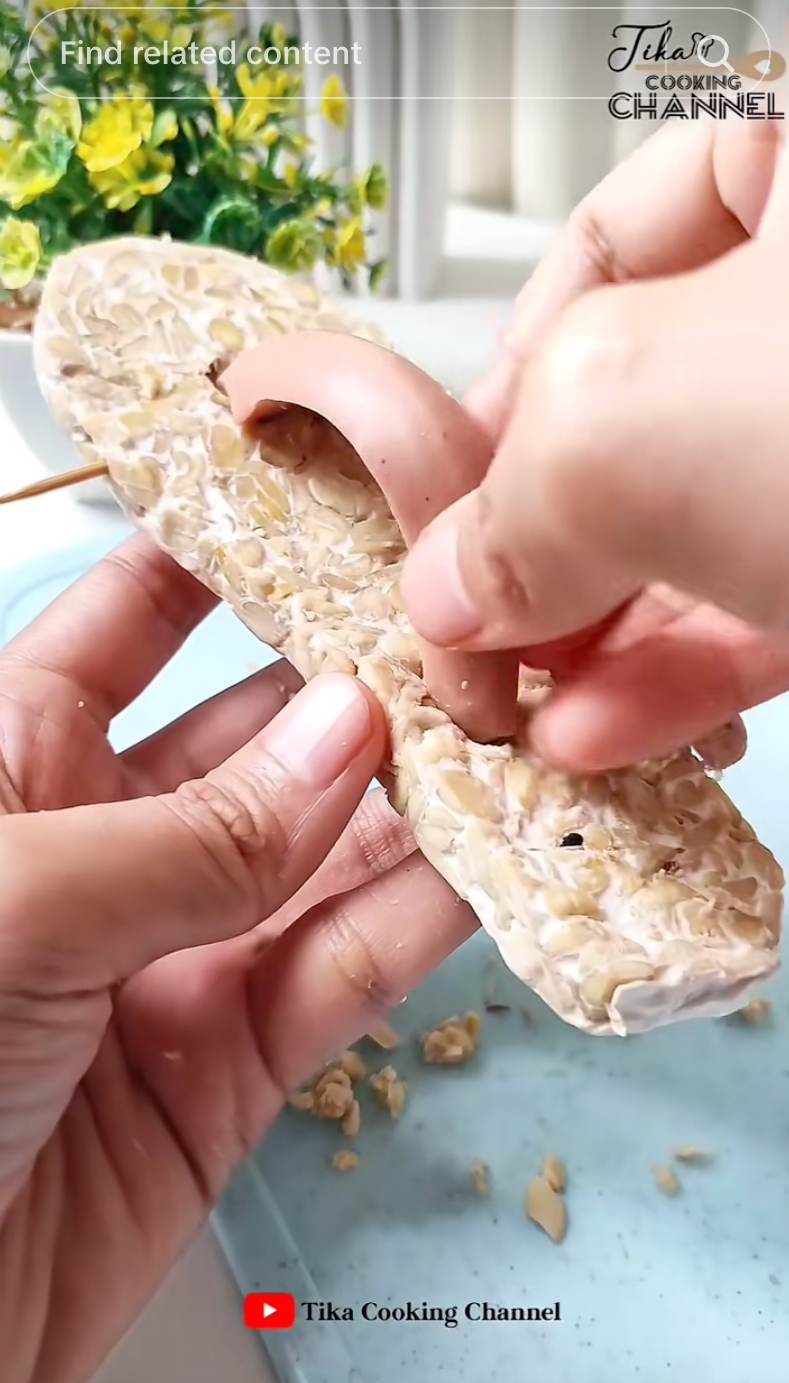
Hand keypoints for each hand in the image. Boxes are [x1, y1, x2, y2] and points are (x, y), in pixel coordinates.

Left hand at [0, 536, 475, 1382]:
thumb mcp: (15, 914)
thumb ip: (190, 837)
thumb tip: (341, 735)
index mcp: (6, 776)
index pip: (121, 629)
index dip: (213, 562)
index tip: (319, 501)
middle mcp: (93, 854)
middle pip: (246, 743)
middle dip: (348, 691)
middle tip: (461, 643)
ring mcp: (165, 962)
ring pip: (314, 863)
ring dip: (410, 810)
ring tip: (509, 746)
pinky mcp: (221, 1074)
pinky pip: (334, 980)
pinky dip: (417, 930)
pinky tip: (491, 871)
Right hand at [402, 121, 788, 769]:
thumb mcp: (626, 423)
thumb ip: (507, 506)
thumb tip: (448, 590)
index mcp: (777, 173)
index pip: (601, 249)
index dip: (495, 374)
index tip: (437, 488)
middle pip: (633, 419)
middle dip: (537, 549)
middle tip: (468, 636)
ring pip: (696, 536)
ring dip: (590, 645)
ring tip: (512, 715)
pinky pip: (764, 612)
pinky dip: (676, 682)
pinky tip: (598, 738)